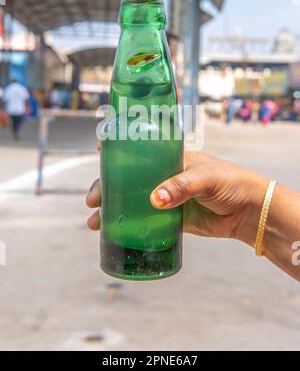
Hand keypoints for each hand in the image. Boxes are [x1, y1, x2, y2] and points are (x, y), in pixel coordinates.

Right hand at [86, 151, 267, 245]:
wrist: (248, 211)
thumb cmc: (230, 183)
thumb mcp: (205, 178)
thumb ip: (181, 186)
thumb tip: (154, 200)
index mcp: (169, 158)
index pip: (139, 149)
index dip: (118, 149)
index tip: (99, 150)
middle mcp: (162, 176)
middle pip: (126, 179)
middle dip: (106, 187)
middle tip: (93, 200)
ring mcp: (165, 197)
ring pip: (131, 201)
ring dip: (111, 209)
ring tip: (94, 222)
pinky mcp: (170, 218)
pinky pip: (144, 221)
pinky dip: (128, 226)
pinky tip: (112, 233)